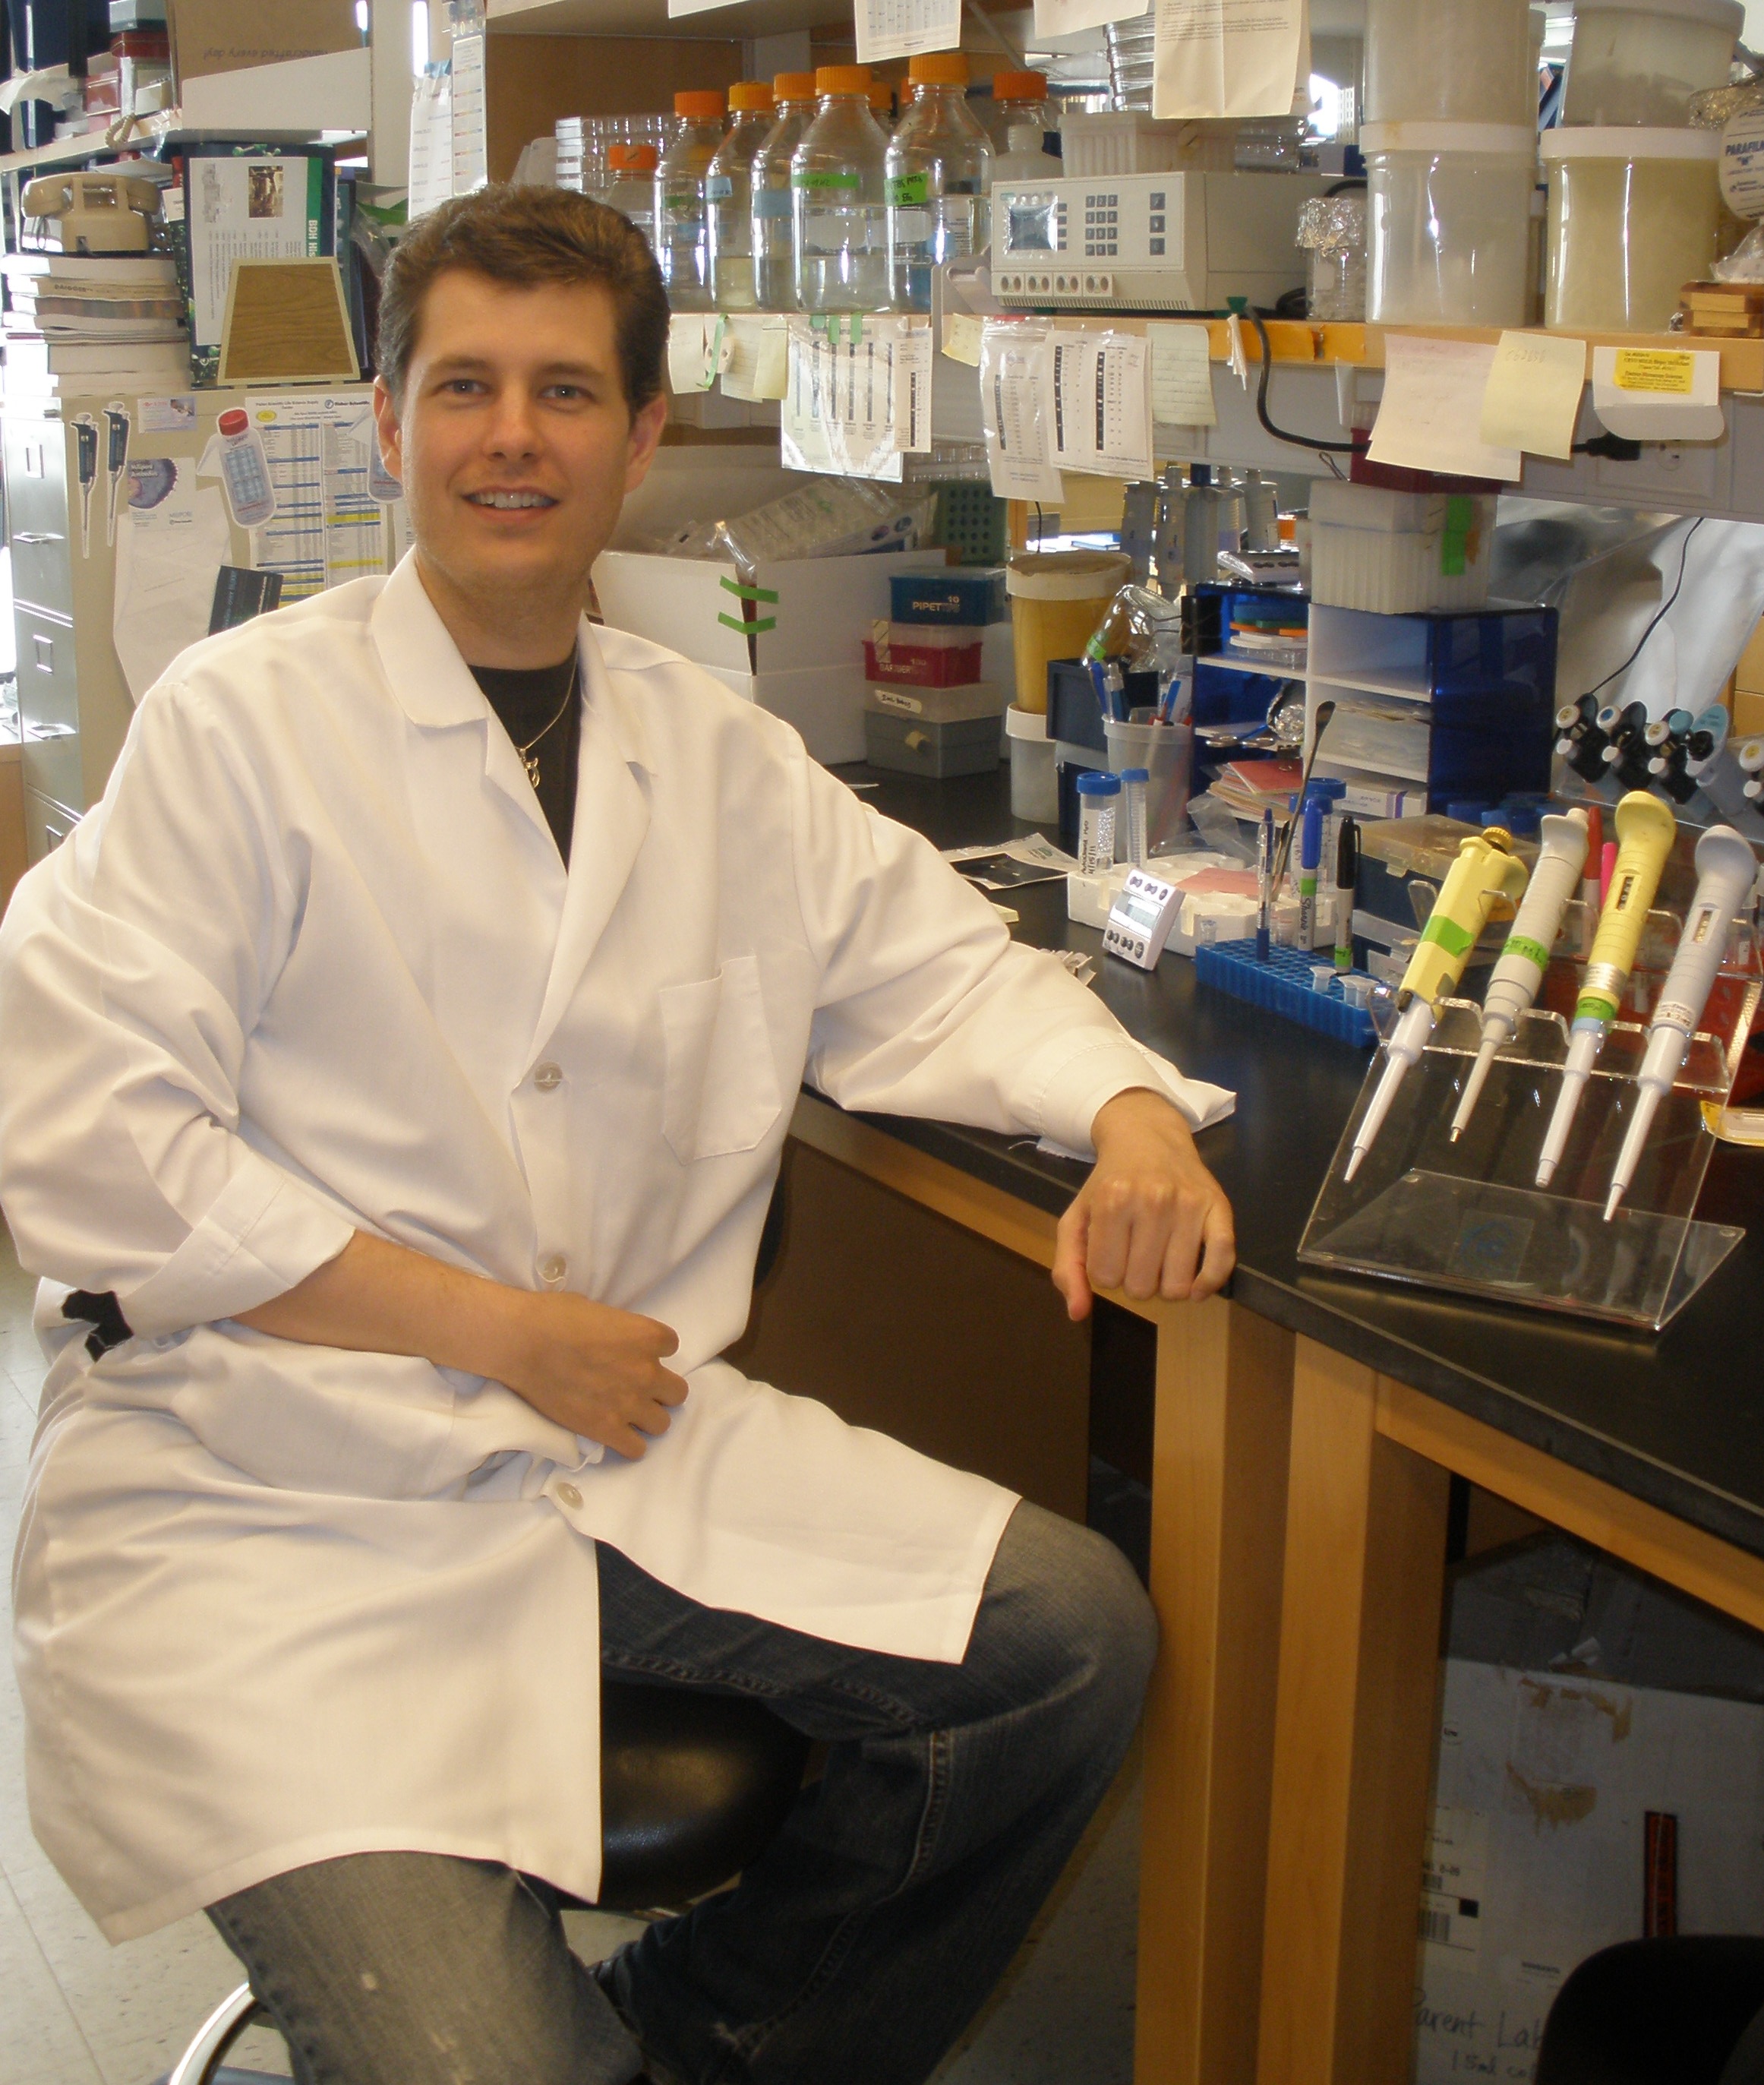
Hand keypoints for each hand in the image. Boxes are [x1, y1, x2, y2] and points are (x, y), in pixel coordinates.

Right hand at [500, 1292, 688, 1459]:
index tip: (634, 1353)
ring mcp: (628, 1403)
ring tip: (626, 1413)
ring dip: (646, 1417)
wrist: (522, 1343)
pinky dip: (628, 1443)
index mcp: (647, 1336)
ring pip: (662, 1423)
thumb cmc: (554, 1316)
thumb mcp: (600, 1313)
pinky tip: (614, 1433)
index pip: (671, 1346)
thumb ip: (621, 1332)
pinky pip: (636, 1449)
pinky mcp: (606, 1428)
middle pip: (677, 1392)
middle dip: (659, 1390)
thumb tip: (619, 1343)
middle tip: (636, 1387)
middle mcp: (646, 1371)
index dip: (653, 1351)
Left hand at [1052, 1087, 1234, 1320]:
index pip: (1105, 1277)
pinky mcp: (1219, 1206)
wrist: (1147, 1137)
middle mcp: (1151, 1200)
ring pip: (1177, 1286)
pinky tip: (1196, 1287)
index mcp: (1111, 1202)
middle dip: (1135, 1281)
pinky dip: (1207, 1285)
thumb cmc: (1108, 1183)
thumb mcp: (1076, 1217)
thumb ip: (1068, 1265)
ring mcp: (1188, 1204)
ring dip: (1166, 1285)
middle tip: (1136, 1257)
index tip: (1110, 1253)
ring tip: (1160, 1261)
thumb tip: (1077, 1313)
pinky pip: (1221, 1262)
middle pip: (1141, 1287)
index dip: (1105, 1273)